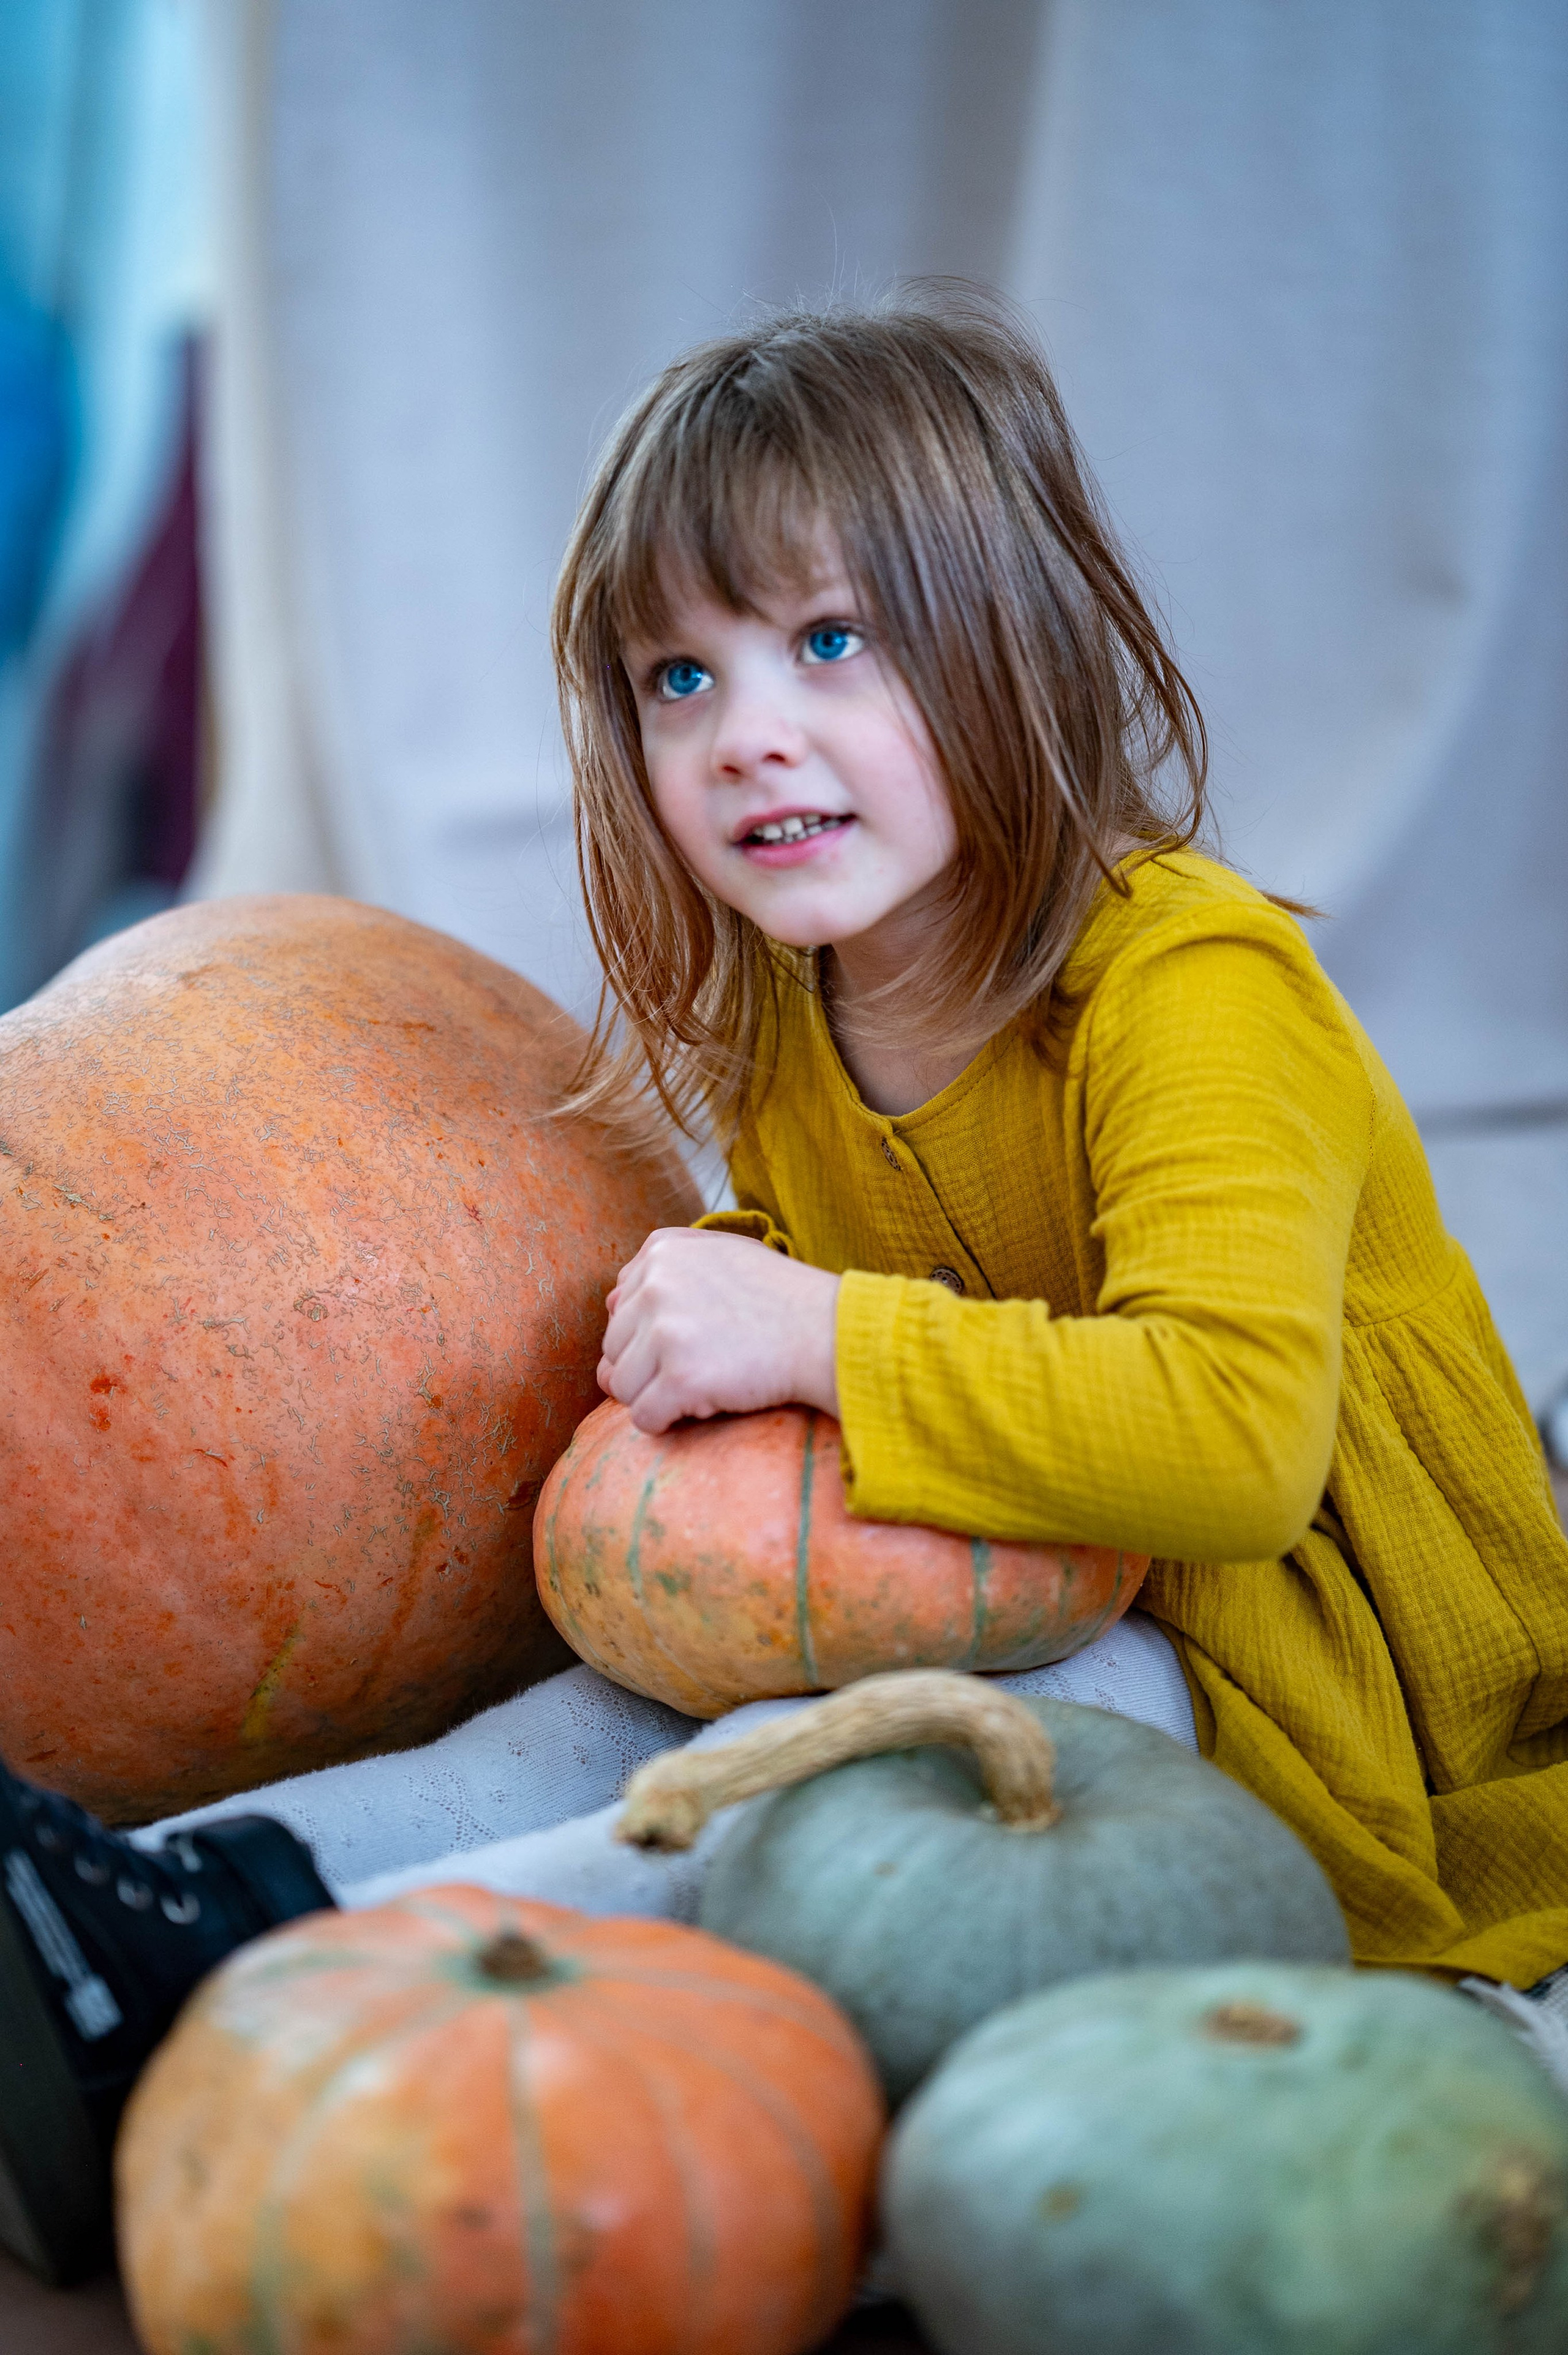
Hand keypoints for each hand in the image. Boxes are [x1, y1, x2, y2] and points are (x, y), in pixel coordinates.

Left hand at [597, 1228, 840, 1434]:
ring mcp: (666, 1331)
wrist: (828, 1334)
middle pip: (613, 1348)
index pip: (619, 1307)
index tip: (696, 1335)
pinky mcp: (679, 1377)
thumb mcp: (723, 1256)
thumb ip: (666, 1267)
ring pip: (621, 1386)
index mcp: (661, 1251)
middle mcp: (656, 1284)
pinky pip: (643, 1417)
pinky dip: (667, 1423)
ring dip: (656, 1396)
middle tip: (704, 1363)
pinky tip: (704, 1405)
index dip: (653, 1333)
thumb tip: (608, 1303)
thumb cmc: (780, 1299)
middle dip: (649, 1367)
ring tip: (705, 1383)